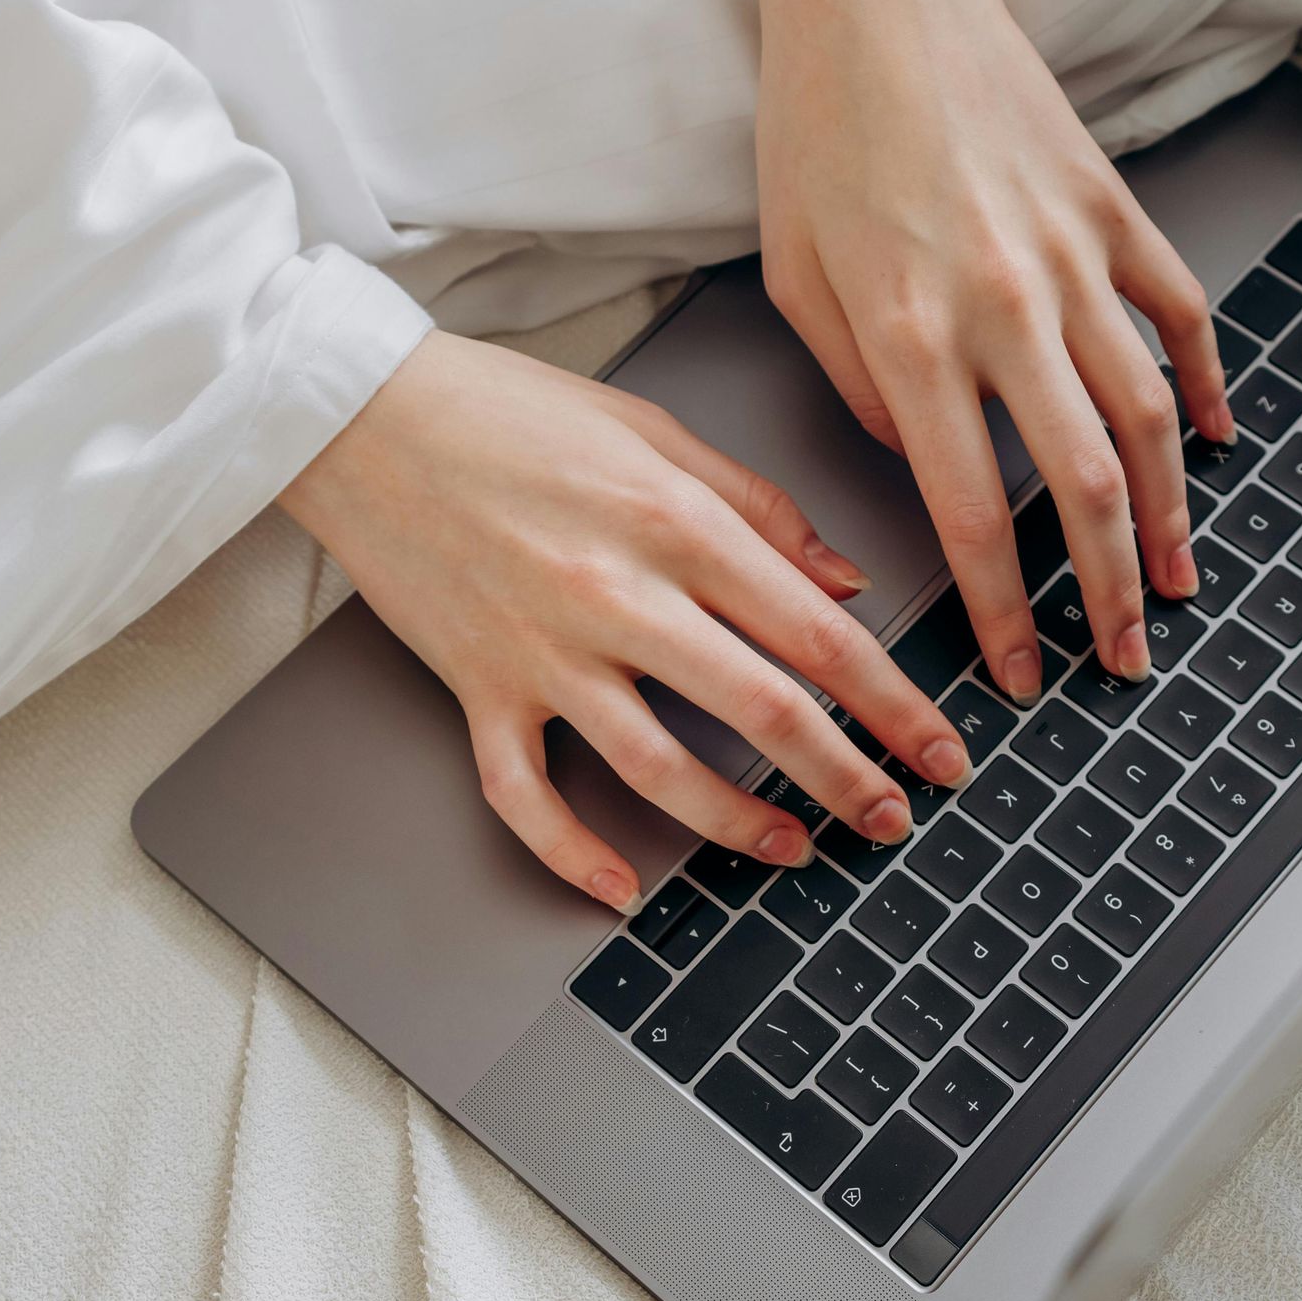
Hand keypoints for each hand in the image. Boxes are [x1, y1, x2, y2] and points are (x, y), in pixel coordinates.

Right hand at [279, 332, 972, 908]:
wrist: (362, 413)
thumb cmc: (504, 409)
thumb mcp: (654, 430)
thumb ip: (758, 507)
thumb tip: (843, 578)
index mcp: (675, 523)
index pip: (817, 633)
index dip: (893, 702)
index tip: (939, 746)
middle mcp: (617, 595)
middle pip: (765, 711)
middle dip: (848, 777)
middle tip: (895, 817)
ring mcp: (544, 652)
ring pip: (661, 770)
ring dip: (742, 824)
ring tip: (796, 848)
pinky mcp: (477, 688)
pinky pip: (525, 796)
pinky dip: (573, 855)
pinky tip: (623, 891)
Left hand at [754, 0, 1233, 693]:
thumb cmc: (814, 128)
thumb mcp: (795, 278)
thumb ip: (859, 387)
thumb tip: (920, 458)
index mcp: (911, 338)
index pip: (973, 515)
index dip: (1005, 612)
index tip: (1021, 672)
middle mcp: (1005, 307)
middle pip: (1088, 486)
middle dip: (1113, 592)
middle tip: (1126, 657)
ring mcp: (1072, 255)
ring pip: (1150, 415)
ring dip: (1173, 513)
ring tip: (1181, 580)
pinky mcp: (1112, 206)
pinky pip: (1180, 313)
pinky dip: (1208, 385)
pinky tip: (1219, 442)